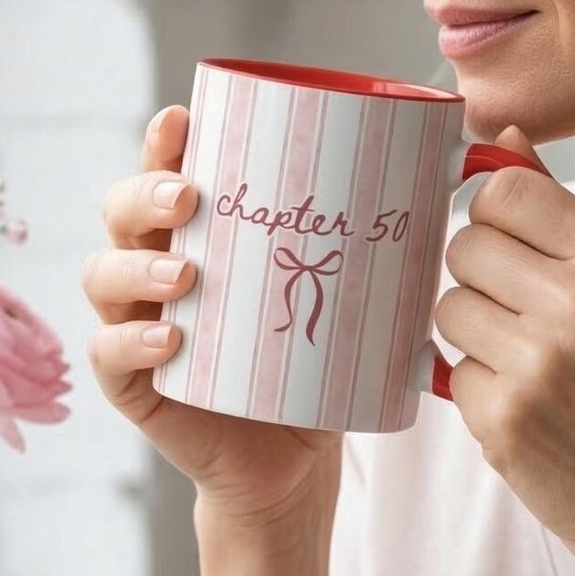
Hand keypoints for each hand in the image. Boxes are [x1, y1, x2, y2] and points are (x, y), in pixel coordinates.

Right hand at [82, 106, 342, 530]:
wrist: (297, 457)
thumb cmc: (316, 357)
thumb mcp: (344, 288)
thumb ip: (384, 229)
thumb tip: (471, 161)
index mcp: (200, 228)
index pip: (166, 167)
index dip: (163, 140)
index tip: (182, 118)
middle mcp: (157, 263)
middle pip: (122, 208)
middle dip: (145, 192)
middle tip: (189, 197)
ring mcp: (138, 321)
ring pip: (103, 275)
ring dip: (136, 266)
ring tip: (186, 274)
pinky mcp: (135, 384)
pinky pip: (109, 354)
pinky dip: (131, 341)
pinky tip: (171, 338)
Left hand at [433, 125, 574, 575]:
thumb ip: (559, 210)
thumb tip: (504, 135)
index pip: (503, 189)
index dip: (493, 218)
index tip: (508, 246)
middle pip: (463, 244)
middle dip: (479, 279)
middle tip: (521, 317)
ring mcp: (540, 360)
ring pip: (448, 306)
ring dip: (473, 334)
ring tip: (527, 365)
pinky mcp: (503, 416)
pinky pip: (448, 369)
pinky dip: (473, 389)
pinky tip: (523, 409)